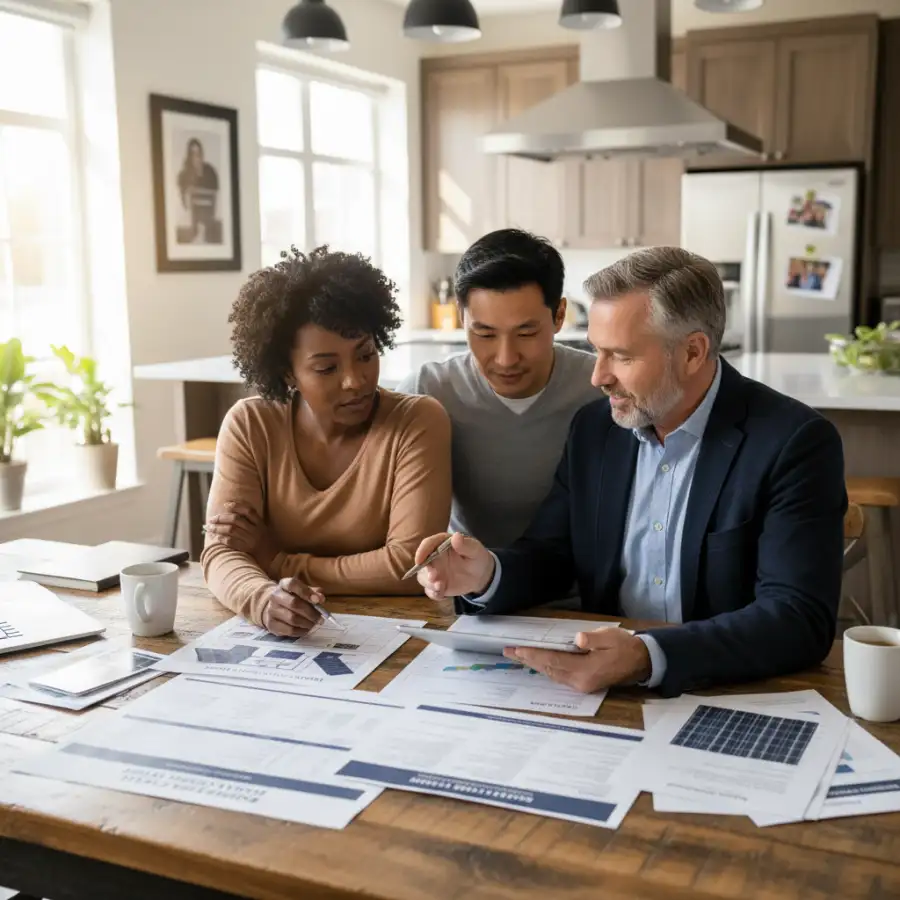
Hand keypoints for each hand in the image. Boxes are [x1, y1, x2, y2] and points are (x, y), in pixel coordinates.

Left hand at [205, 502, 278, 571]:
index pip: (248, 511)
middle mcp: (256, 530)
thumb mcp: (265, 531)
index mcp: (261, 524)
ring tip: (209, 527)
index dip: (236, 506)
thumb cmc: (269, 546)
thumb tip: (236, 516)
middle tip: (212, 519)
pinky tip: (216, 538)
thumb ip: (254, 523)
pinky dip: (222, 539)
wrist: (276, 561)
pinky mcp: (248, 550)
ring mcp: (252, 540)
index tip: (225, 505)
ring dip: (218, 528)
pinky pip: (232, 542)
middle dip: (221, 518)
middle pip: (236, 520)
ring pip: (231, 530)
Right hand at [261, 577, 325, 636]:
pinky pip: (289, 630)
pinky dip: (301, 631)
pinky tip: (306, 629)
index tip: (318, 600)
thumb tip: (321, 599)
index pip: (293, 584)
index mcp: (284, 585)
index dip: (306, 592)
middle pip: (294, 603)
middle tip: (320, 618)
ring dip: (307, 623)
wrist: (274, 607)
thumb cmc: (293, 598)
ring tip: (314, 624)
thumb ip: (314, 593)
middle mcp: (275, 596)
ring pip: (292, 618)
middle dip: (310, 612)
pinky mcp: (272, 624)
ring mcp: (271, 611)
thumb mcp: (304, 591)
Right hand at [414, 532, 494, 599]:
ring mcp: (434, 571)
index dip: (422, 551)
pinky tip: (442, 595)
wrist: (480, 575)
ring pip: (423, 578)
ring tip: (441, 587)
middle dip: (425, 571)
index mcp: (442, 543)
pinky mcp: (436, 584)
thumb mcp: (475, 550)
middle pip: (423, 563)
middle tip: (433, 577)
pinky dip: (434, 594)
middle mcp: (434, 557)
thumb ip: (466, 545)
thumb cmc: (477, 558)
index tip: (419, 560)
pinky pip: (430, 590)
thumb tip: (456, 536)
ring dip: (429, 584)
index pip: (428, 544)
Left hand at [503, 628, 651, 692]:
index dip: (535, 654)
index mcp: (586, 670)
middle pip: (548, 669)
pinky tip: (537, 663)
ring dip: (534, 664)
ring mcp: (582, 685)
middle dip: (527, 660)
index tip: (518, 649)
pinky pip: (559, 676)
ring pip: (552, 674)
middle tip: (508, 651)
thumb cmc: (625, 646)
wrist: (641, 662)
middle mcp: (580, 681)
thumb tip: (577, 640)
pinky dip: (545, 668)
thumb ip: (592, 639)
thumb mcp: (610, 637)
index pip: (554, 661)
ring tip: (517, 656)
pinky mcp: (584, 684)